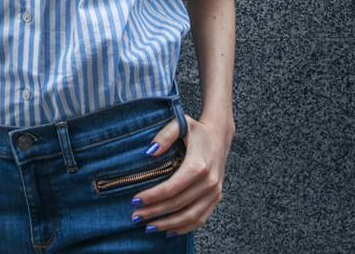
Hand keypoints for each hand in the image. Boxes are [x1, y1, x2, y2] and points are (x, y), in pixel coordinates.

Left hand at [129, 113, 233, 235]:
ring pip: (190, 216)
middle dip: (155, 212)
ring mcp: (214, 192)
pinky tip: (168, 230)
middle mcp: (209, 182)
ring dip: (168, 224)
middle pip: (178, 204)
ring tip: (148, 227)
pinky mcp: (216, 198)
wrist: (220, 136)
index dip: (153, 197)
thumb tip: (149, 152)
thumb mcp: (180, 124)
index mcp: (198, 165)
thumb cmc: (196, 131)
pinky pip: (201, 219)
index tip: (135, 200)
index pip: (172, 188)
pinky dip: (184, 228)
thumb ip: (164, 135)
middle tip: (135, 216)